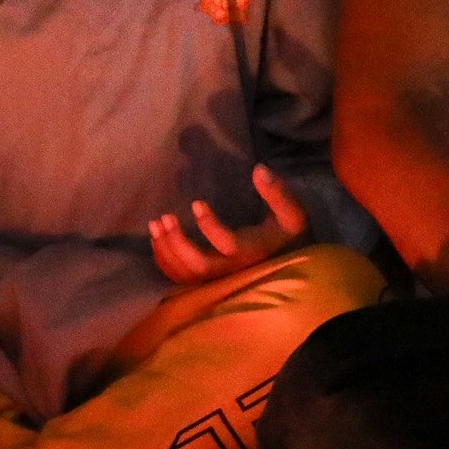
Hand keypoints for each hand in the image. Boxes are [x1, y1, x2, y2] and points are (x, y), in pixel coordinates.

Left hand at [150, 165, 309, 283]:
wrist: (287, 258)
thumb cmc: (287, 232)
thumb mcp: (292, 211)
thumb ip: (277, 192)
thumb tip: (259, 170)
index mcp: (253, 250)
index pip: (228, 245)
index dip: (210, 226)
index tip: (196, 202)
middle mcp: (234, 268)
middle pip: (199, 265)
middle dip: (178, 242)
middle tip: (164, 217)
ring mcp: (220, 276)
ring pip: (187, 273)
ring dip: (166, 250)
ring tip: (156, 224)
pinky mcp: (209, 278)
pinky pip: (182, 278)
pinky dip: (164, 262)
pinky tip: (157, 240)